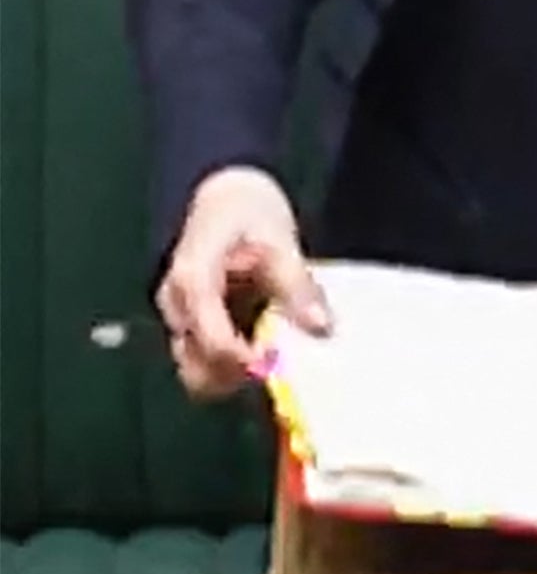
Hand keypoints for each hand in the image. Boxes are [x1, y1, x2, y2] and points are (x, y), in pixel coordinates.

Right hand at [155, 166, 327, 398]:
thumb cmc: (250, 213)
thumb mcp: (280, 241)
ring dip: (235, 375)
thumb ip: (297, 285)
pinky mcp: (192, 328)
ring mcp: (180, 320)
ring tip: (277, 354)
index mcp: (193, 280)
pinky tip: (266, 348)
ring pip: (199, 372)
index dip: (245, 361)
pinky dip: (234, 366)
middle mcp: (177, 307)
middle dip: (237, 376)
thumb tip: (321, 327)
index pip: (212, 339)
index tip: (280, 364)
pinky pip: (207, 361)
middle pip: (196, 367)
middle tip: (281, 365)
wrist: (228, 198)